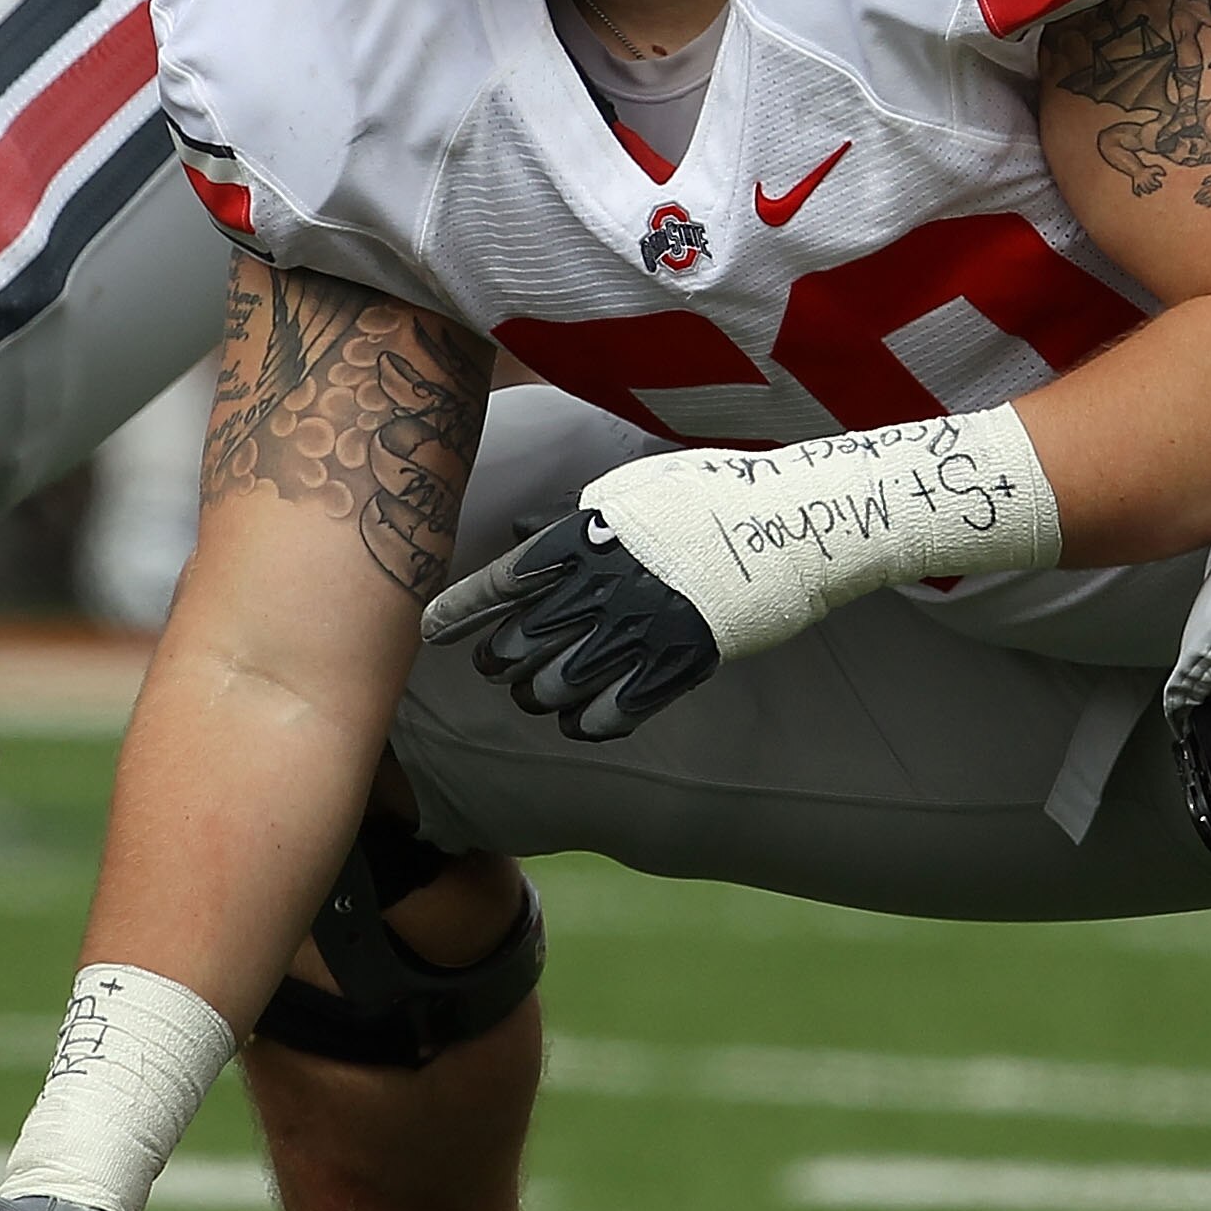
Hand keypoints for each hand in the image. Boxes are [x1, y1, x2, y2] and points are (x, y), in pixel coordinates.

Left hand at [420, 505, 718, 739]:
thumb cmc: (703, 498)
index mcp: (582, 543)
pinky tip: (581, 720)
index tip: (431, 631)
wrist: (778, 526)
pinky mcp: (670, 669)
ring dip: (536, 695)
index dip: (457, 612)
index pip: (498, 585)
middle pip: (516, 646)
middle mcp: (597, 592)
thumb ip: (566, 516)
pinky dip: (584, 723)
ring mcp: (634, 634)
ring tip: (539, 692)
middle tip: (498, 665)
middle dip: (496, 661)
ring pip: (553, 688)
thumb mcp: (628, 487)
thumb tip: (519, 531)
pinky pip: (607, 715)